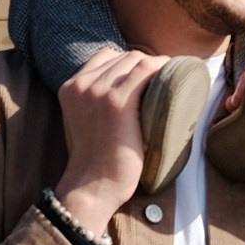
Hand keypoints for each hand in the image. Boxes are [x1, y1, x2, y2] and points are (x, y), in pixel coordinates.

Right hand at [54, 50, 162, 235]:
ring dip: (157, 67)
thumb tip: (128, 87)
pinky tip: (174, 79)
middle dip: (146, 66)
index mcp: (70, 87)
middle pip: (124, 57)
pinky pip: (146, 70)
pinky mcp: (117, 102)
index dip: (130, 63)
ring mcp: (98, 91)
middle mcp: (82, 84)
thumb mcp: (83, 121)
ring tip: (171, 82)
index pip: (106, 56)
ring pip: (136, 59)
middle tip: (164, 82)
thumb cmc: (95, 161)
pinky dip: (163, 70)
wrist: (92, 187)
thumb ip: (94, 100)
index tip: (146, 77)